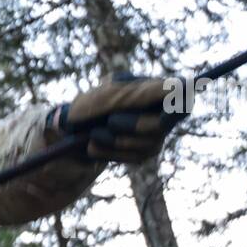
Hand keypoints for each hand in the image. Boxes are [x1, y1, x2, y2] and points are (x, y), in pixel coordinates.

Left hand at [46, 73, 188, 163]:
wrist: (65, 132)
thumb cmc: (86, 107)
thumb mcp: (108, 96)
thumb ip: (142, 93)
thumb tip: (179, 87)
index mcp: (151, 91)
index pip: (181, 98)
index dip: (179, 106)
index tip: (164, 113)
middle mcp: (157, 113)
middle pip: (162, 126)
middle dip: (133, 126)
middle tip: (110, 121)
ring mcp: (152, 136)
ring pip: (147, 146)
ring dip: (116, 141)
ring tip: (95, 133)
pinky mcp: (141, 154)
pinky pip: (134, 158)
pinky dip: (111, 152)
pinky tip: (94, 146)